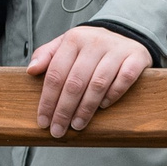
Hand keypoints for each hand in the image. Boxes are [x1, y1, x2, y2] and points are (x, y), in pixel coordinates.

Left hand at [26, 24, 150, 137]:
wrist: (125, 36)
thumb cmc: (89, 48)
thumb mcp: (66, 46)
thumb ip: (46, 56)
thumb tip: (31, 71)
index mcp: (74, 39)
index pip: (56, 73)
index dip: (48, 100)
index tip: (43, 121)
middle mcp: (95, 42)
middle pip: (75, 82)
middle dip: (64, 110)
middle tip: (58, 129)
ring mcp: (117, 50)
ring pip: (98, 84)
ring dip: (86, 108)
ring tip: (77, 125)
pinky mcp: (136, 58)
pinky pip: (124, 80)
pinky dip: (112, 95)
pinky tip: (102, 107)